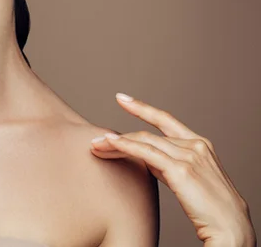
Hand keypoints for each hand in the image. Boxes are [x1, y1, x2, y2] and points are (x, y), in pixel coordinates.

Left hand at [90, 93, 255, 246]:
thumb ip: (167, 164)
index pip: (165, 120)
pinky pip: (145, 153)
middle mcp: (195, 145)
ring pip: (143, 142)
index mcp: (200, 144)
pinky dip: (125, 146)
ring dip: (115, 144)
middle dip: (119, 137)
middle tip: (96, 140)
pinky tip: (109, 144)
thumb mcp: (187, 178)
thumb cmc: (209, 207)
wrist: (231, 227)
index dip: (142, 108)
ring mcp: (189, 155)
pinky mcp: (181, 169)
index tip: (122, 99)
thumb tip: (144, 157)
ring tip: (95, 147)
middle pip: (147, 134)